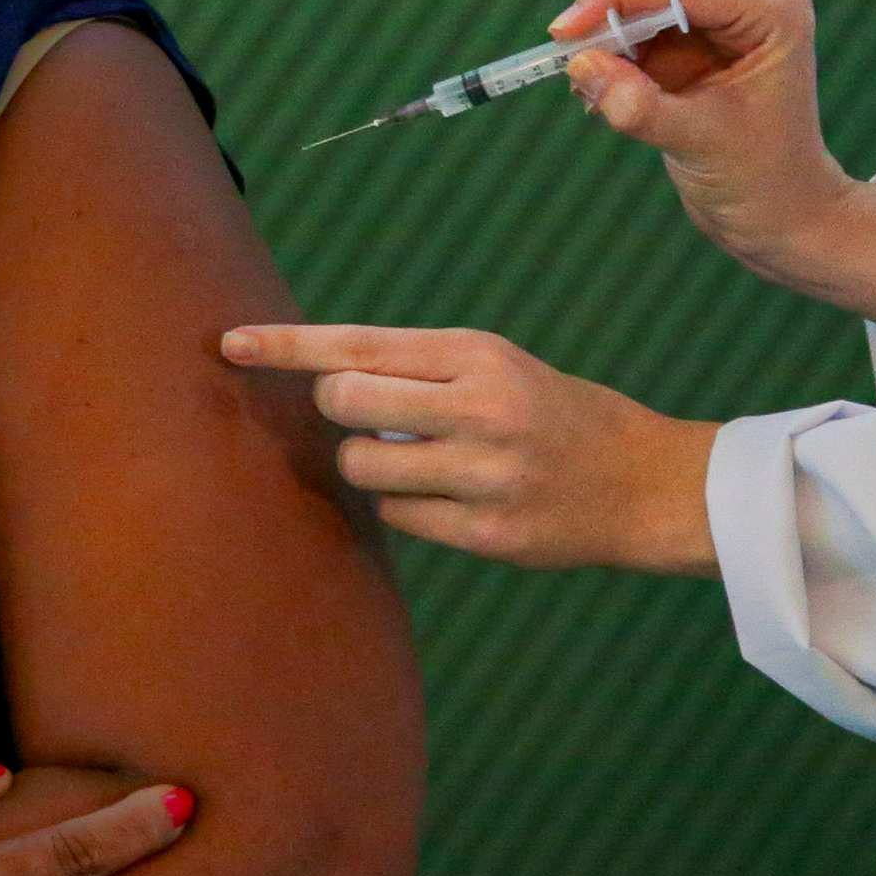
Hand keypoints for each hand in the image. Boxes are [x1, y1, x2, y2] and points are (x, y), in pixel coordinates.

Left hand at [219, 324, 719, 574]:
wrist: (644, 483)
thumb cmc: (552, 414)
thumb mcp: (497, 367)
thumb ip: (419, 371)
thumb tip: (324, 382)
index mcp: (478, 354)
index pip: (360, 342)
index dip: (287, 345)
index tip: (231, 342)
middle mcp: (480, 408)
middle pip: (346, 400)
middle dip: (340, 409)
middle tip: (373, 416)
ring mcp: (483, 474)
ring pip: (363, 466)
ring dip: (371, 465)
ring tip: (423, 462)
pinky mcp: (486, 533)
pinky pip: (398, 516)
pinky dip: (408, 506)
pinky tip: (453, 500)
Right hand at [552, 0, 875, 343]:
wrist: (781, 214)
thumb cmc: (760, 180)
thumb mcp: (698, 142)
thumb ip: (640, 105)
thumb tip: (581, 65)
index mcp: (771, 9)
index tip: (564, 31)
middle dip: (605, 13)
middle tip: (564, 55)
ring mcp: (723, 16)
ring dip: (605, 34)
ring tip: (588, 87)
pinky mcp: (697, 40)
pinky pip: (638, 28)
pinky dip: (611, 51)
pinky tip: (602, 91)